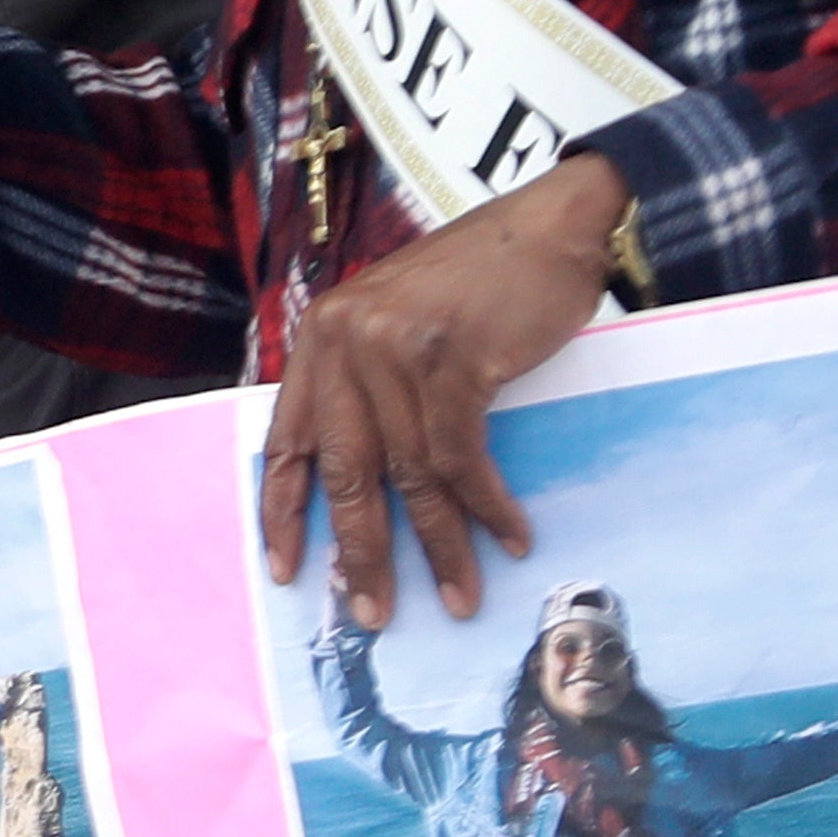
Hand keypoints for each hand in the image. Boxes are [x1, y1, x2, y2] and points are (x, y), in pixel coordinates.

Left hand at [261, 153, 628, 626]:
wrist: (552, 225)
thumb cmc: (482, 283)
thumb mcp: (400, 324)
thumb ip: (370, 385)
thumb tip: (364, 484)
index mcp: (323, 338)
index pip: (287, 440)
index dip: (285, 513)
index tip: (291, 572)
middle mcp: (348, 341)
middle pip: (346, 471)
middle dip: (361, 552)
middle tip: (373, 611)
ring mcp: (397, 348)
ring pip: (409, 476)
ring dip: (440, 546)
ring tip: (459, 596)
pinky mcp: (453, 359)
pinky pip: (462, 458)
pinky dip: (486, 507)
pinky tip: (508, 538)